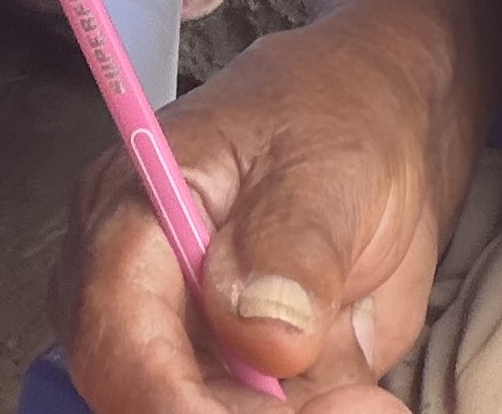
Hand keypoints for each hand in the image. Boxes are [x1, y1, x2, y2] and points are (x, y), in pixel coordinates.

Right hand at [54, 10, 482, 412]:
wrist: (385, 124)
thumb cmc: (340, 116)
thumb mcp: (331, 162)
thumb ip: (294, 243)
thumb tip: (260, 331)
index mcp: (131, 213)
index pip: (117, 337)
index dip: (171, 405)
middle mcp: (133, 289)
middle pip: (146, 399)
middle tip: (356, 404)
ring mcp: (180, 340)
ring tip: (368, 397)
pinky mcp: (228, 378)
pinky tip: (362, 396)